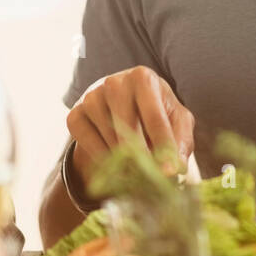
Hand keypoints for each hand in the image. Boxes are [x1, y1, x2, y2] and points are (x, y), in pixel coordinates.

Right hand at [66, 66, 194, 186]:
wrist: (125, 105)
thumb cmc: (158, 111)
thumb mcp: (177, 121)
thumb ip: (180, 142)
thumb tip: (175, 169)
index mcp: (143, 78)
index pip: (154, 116)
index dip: (163, 147)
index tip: (169, 172)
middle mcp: (114, 82)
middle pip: (127, 127)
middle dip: (141, 156)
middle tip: (151, 178)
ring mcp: (91, 97)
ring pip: (108, 137)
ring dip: (123, 159)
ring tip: (138, 170)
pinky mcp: (75, 114)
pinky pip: (87, 142)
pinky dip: (102, 158)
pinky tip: (115, 163)